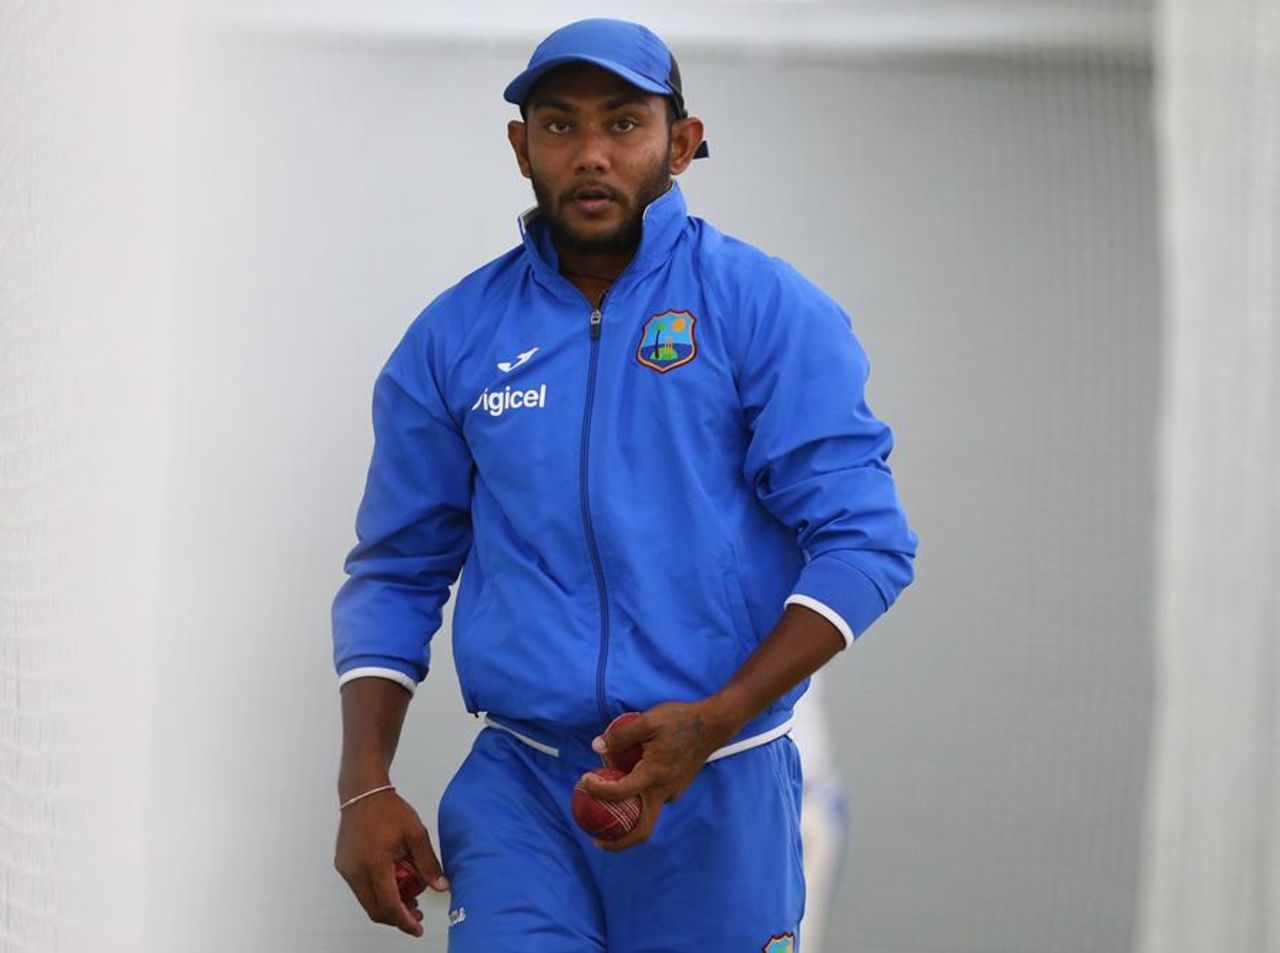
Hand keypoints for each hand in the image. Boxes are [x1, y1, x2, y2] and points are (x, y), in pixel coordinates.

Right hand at [333, 788, 448, 937]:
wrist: (362, 792)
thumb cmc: (391, 810)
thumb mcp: (416, 833)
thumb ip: (428, 863)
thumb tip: (441, 887)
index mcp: (375, 864)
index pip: (389, 905)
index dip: (404, 922)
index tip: (418, 928)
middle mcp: (355, 871)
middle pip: (375, 909)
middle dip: (396, 918)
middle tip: (416, 915)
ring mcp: (346, 869)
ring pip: (366, 900)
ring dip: (386, 905)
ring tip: (408, 899)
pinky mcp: (342, 865)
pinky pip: (360, 888)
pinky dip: (376, 892)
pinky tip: (392, 883)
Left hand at [577, 698, 741, 851]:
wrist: (713, 725)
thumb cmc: (680, 720)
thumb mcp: (648, 721)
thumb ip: (621, 735)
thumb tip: (596, 746)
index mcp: (654, 776)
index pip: (620, 793)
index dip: (598, 790)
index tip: (584, 781)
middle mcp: (664, 792)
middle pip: (641, 831)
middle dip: (618, 843)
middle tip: (596, 840)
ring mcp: (673, 793)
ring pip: (647, 816)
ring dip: (626, 820)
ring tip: (606, 810)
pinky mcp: (677, 788)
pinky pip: (654, 801)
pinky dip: (638, 802)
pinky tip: (627, 786)